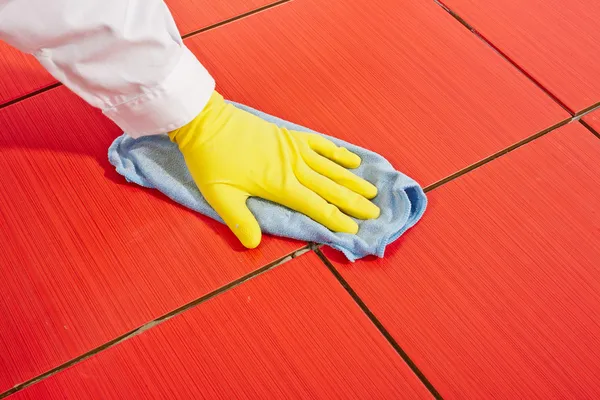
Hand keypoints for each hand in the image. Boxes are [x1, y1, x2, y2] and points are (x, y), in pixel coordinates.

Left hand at [169, 91, 379, 247]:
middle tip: (375, 212)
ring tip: (371, 191)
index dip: (336, 219)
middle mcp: (294, 167)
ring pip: (331, 168)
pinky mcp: (290, 136)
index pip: (315, 206)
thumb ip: (240, 220)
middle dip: (353, 202)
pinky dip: (338, 153)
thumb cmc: (212, 160)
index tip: (355, 229)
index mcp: (280, 184)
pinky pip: (321, 144)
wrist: (207, 121)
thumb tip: (254, 245)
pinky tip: (352, 159)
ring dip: (352, 180)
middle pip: (330, 188)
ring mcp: (294, 149)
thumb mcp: (220, 196)